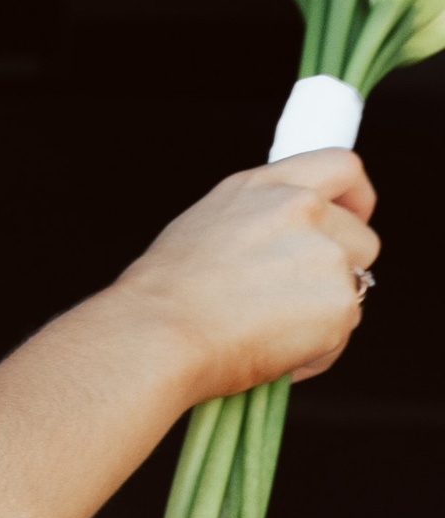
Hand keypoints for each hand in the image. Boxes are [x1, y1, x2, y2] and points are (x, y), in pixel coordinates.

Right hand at [113, 148, 377, 405]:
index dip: (355, 199)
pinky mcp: (339, 303)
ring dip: (323, 311)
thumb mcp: (208, 226)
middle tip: (293, 299)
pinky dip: (314, 349)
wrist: (157, 333)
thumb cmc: (165, 294)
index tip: (352, 220)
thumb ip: (261, 221)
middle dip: (339, 271)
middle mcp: (301, 209)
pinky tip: (270, 350)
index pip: (341, 168)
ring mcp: (324, 255)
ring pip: (353, 289)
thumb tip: (286, 246)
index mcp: (266, 187)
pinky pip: (342, 332)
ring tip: (268, 329)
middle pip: (361, 238)